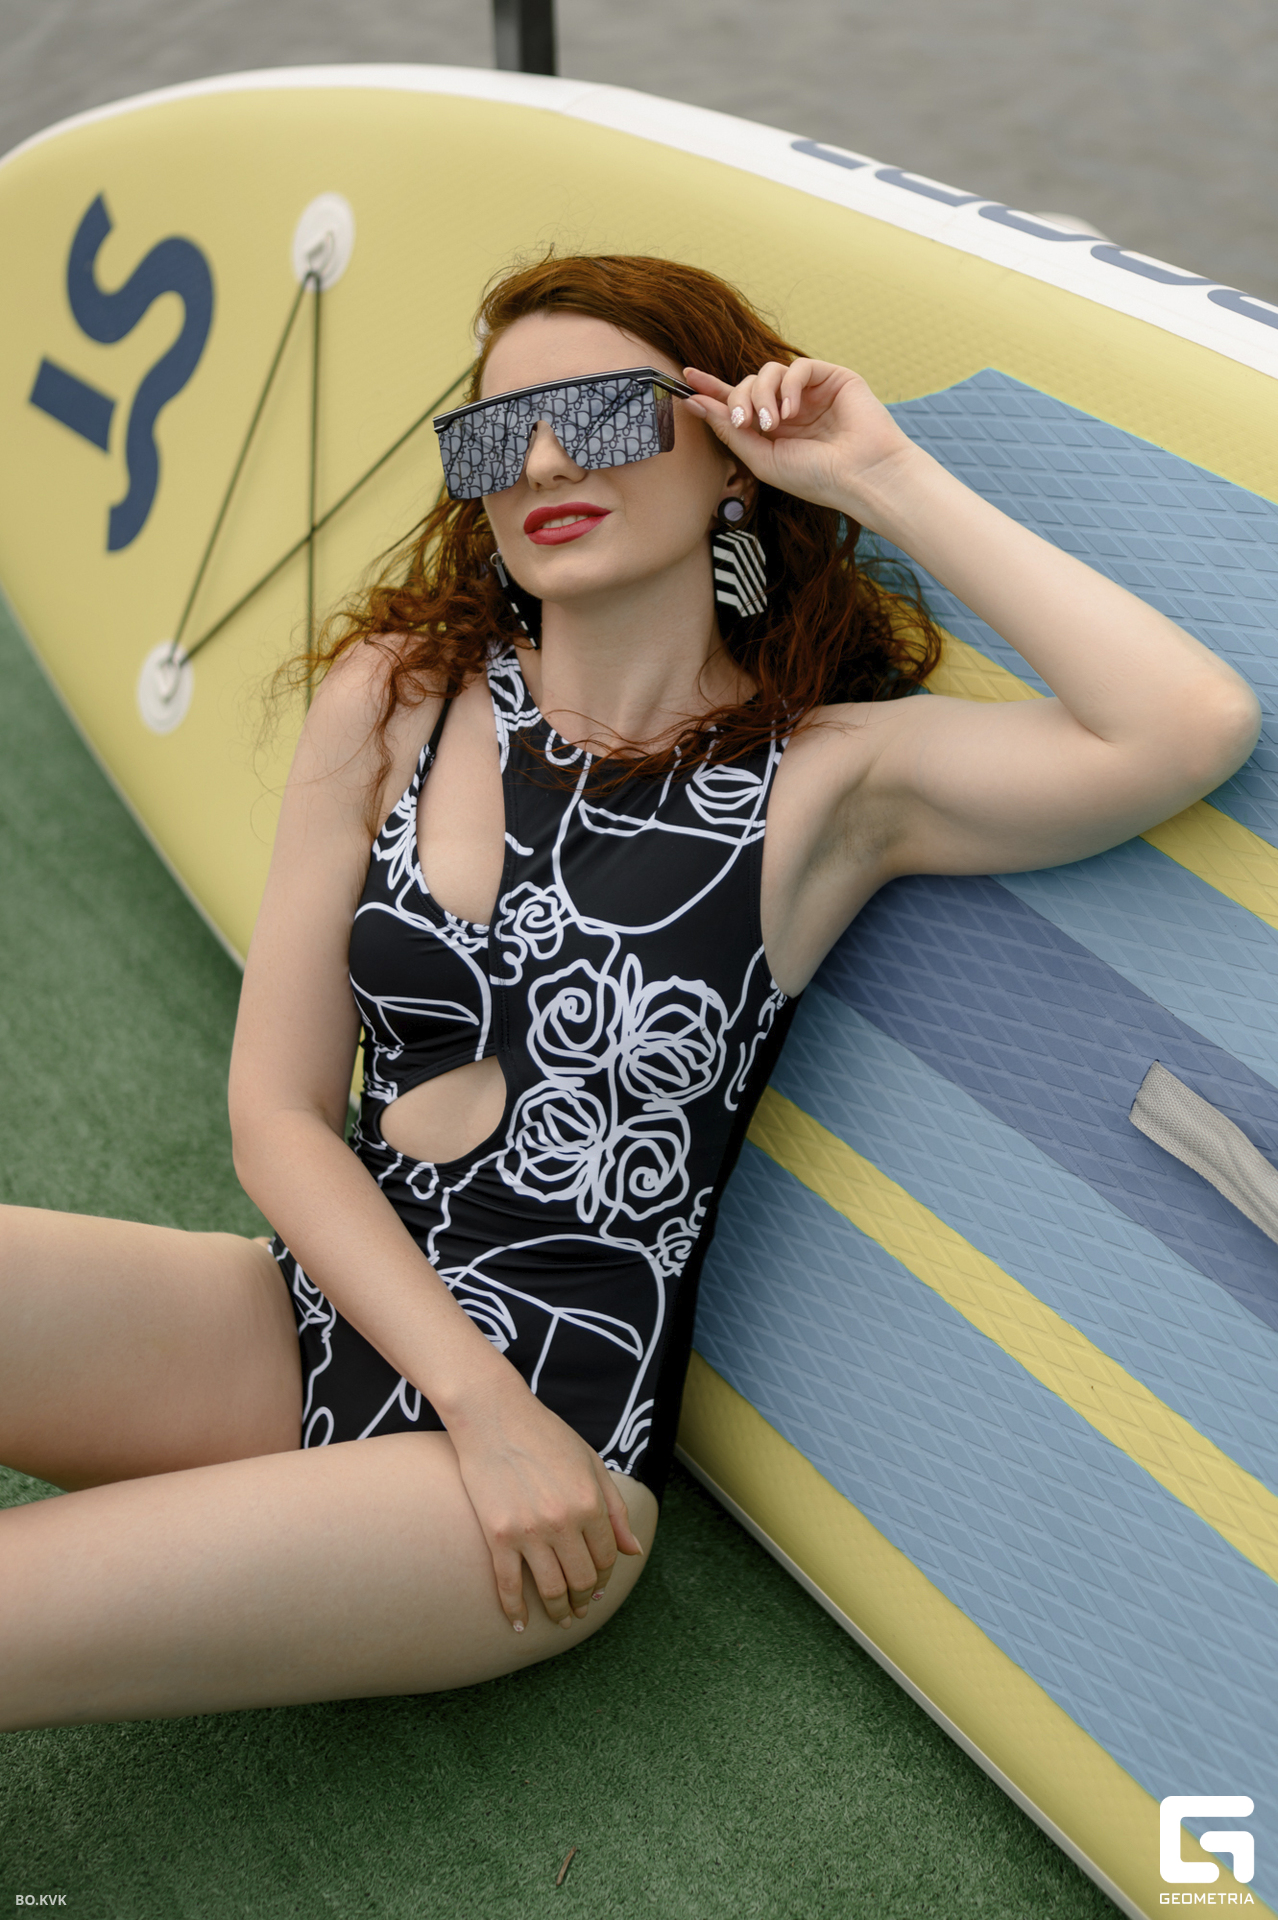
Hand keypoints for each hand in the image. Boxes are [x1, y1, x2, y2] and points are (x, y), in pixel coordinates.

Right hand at [448, 1382, 644, 1631]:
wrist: (493, 1415)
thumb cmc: (545, 1435)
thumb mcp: (591, 1464)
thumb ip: (615, 1509)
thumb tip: (633, 1551)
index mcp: (591, 1502)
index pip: (607, 1556)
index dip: (605, 1576)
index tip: (597, 1585)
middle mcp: (564, 1521)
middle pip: (582, 1578)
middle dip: (584, 1599)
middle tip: (580, 1608)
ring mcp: (529, 1531)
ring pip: (550, 1589)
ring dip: (558, 1611)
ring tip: (560, 1619)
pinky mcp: (498, 1534)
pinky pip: (508, 1585)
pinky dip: (514, 1610)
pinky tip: (519, 1624)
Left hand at [682, 358, 918, 521]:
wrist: (863, 476)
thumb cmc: (817, 478)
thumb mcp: (763, 460)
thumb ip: (731, 431)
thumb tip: (697, 404)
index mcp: (773, 430)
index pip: (737, 403)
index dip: (712, 390)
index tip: (686, 379)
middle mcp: (789, 408)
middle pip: (748, 385)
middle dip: (739, 401)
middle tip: (746, 425)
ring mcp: (810, 392)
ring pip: (768, 372)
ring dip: (762, 396)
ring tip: (773, 423)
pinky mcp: (831, 377)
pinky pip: (797, 367)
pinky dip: (788, 387)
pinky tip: (792, 412)